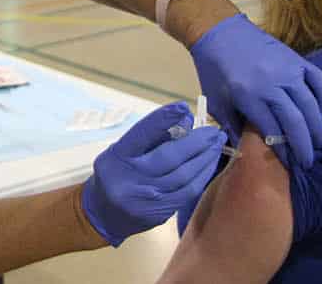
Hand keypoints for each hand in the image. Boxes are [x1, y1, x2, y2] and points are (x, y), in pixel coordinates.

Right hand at [81, 102, 226, 246]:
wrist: (104, 214)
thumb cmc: (118, 173)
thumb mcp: (124, 149)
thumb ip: (152, 135)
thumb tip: (186, 118)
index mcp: (118, 157)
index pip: (142, 133)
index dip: (164, 118)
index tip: (184, 107)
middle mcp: (130, 178)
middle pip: (168, 156)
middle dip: (196, 141)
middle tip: (213, 130)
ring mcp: (146, 198)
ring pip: (183, 175)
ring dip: (205, 157)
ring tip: (217, 143)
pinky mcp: (160, 212)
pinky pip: (188, 192)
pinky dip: (203, 175)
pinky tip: (210, 163)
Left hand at [190, 15, 321, 166]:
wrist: (219, 33)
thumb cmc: (214, 71)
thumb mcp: (217, 103)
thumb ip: (234, 128)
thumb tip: (249, 153)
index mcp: (249, 96)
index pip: (273, 132)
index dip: (284, 152)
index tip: (289, 165)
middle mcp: (272, 84)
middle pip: (296, 122)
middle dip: (305, 146)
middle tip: (308, 162)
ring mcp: (288, 70)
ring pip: (311, 105)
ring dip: (317, 128)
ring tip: (317, 143)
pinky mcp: (297, 59)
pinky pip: (319, 81)